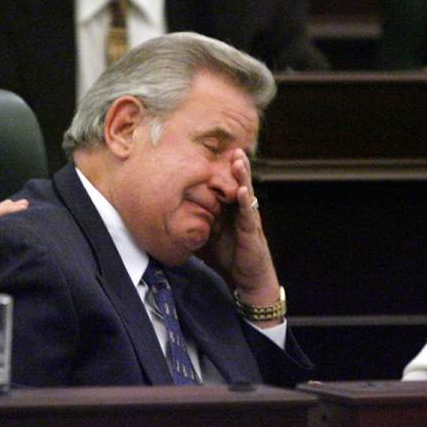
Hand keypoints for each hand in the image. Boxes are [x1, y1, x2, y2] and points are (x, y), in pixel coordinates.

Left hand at [209, 151, 280, 323]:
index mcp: (232, 210)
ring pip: (247, 193)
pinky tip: (243, 191)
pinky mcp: (252, 232)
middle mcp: (243, 211)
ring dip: (244, 176)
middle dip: (238, 165)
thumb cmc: (231, 255)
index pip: (229, 185)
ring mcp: (249, 220)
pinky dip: (246, 202)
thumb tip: (174, 215)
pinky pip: (249, 215)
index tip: (220, 152)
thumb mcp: (211, 235)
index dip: (226, 170)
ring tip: (239, 160)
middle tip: (234, 148)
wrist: (249, 278)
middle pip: (240, 183)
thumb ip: (200, 222)